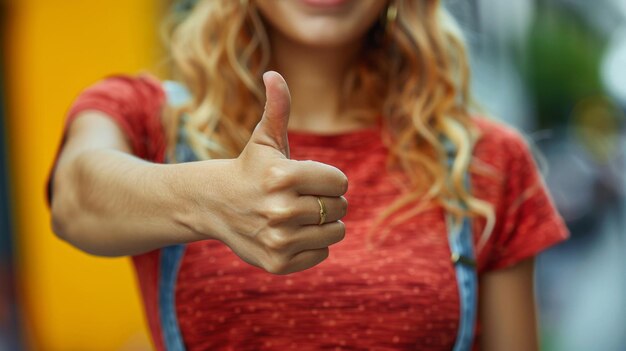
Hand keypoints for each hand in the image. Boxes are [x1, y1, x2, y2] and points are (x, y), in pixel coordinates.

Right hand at [185, 71, 347, 274]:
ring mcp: (279, 239)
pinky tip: (289, 234)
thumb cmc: (249, 169)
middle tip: (300, 197)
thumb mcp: (264, 138)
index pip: (340, 183)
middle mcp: (281, 210)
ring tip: (297, 215)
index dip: (328, 179)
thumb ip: (277, 107)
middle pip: (340, 208)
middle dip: (326, 200)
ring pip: (336, 232)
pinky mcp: (278, 263)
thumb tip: (273, 74)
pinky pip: (322, 253)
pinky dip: (312, 244)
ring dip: (323, 223)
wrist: (214, 206)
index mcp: (283, 176)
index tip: (306, 178)